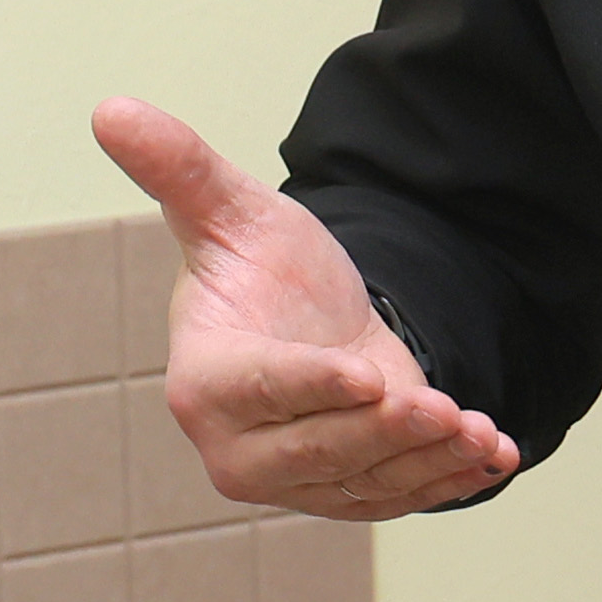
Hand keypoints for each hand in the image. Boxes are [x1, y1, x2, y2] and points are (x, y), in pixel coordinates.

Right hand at [90, 96, 517, 520]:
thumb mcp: (232, 210)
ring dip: (427, 457)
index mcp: (205, 382)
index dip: (314, 385)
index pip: (261, 388)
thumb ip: (181, 169)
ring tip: (478, 431)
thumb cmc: (261, 267)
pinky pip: (397, 494)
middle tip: (440, 407)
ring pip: (367, 477)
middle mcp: (239, 448)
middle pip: (319, 448)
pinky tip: (491, 456)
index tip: (367, 377)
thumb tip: (110, 108)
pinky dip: (446, 479)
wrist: (312, 322)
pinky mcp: (345, 493)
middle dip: (384, 432)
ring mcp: (295, 480)